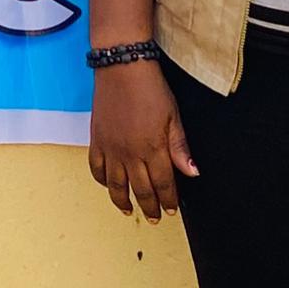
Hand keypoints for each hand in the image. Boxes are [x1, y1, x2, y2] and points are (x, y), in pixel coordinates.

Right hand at [88, 59, 196, 220]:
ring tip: (129, 211)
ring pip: (116, 186)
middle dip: (149, 206)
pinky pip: (96, 169)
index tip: (170, 210)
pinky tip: (109, 186)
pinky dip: (102, 181)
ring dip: (123, 201)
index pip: (163, 183)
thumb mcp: (174, 117)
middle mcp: (130, 153)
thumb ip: (180, 147)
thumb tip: (192, 172)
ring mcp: (111, 149)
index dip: (168, 200)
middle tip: (153, 217)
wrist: (122, 70)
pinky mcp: (97, 141)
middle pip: (140, 189)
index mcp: (153, 148)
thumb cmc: (151, 89)